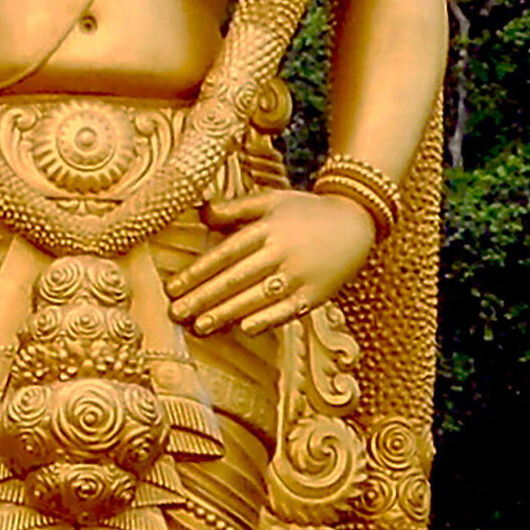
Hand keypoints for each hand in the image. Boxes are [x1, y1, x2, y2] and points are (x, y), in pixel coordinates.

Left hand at [167, 189, 375, 334]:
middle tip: (175, 314)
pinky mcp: (317, 294)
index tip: (172, 288)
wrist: (357, 222)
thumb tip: (200, 213)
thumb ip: (235, 208)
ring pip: (257, 297)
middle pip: (236, 279)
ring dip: (226, 314)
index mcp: (267, 229)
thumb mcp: (271, 200)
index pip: (224, 255)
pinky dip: (267, 320)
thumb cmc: (305, 211)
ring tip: (199, 327)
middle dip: (203, 298)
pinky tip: (244, 329)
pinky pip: (289, 310)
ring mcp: (301, 275)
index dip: (196, 273)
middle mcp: (282, 252)